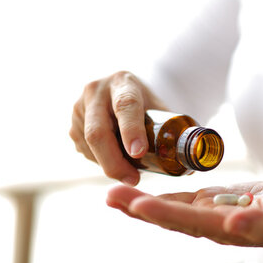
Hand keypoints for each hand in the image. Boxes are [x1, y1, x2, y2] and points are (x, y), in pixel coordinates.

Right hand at [69, 71, 167, 185]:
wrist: (119, 90)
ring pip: (89, 146)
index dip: (131, 130)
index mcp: (123, 83)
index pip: (126, 106)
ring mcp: (79, 107)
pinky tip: (114, 159)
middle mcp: (96, 91)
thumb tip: (190, 166)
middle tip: (133, 179)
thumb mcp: (159, 109)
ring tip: (128, 170)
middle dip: (114, 162)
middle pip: (98, 132)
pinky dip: (100, 162)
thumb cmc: (145, 104)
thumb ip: (174, 132)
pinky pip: (84, 151)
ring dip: (109, 164)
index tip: (139, 153)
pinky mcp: (72, 123)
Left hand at [106, 180, 262, 247]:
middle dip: (139, 208)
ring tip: (112, 195)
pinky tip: (134, 196)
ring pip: (168, 211)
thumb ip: (262, 222)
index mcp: (228, 229)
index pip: (189, 221)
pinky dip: (155, 199)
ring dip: (140, 205)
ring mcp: (209, 216)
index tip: (139, 205)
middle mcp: (212, 226)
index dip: (163, 213)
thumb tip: (234, 225)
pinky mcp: (209, 205)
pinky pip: (178, 203)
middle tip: (110, 197)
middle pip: (170, 218)